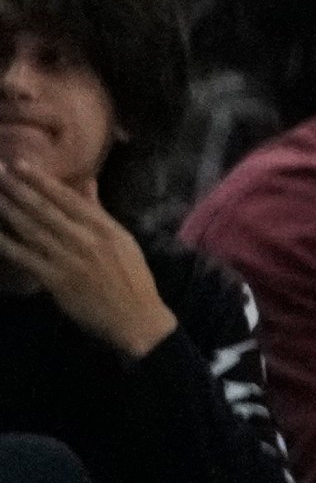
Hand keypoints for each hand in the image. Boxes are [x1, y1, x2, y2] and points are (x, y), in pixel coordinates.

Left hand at [0, 158, 172, 355]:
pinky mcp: (56, 280)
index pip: (68, 198)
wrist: (136, 318)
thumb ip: (99, 211)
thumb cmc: (132, 278)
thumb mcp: (122, 240)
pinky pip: (26, 258)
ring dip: (9, 210)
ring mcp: (69, 259)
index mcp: (105, 228)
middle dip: (19, 189)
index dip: (42, 181)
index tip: (20, 164)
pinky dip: (7, 244)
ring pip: (32, 230)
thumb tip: (87, 181)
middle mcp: (86, 239)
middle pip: (46, 210)